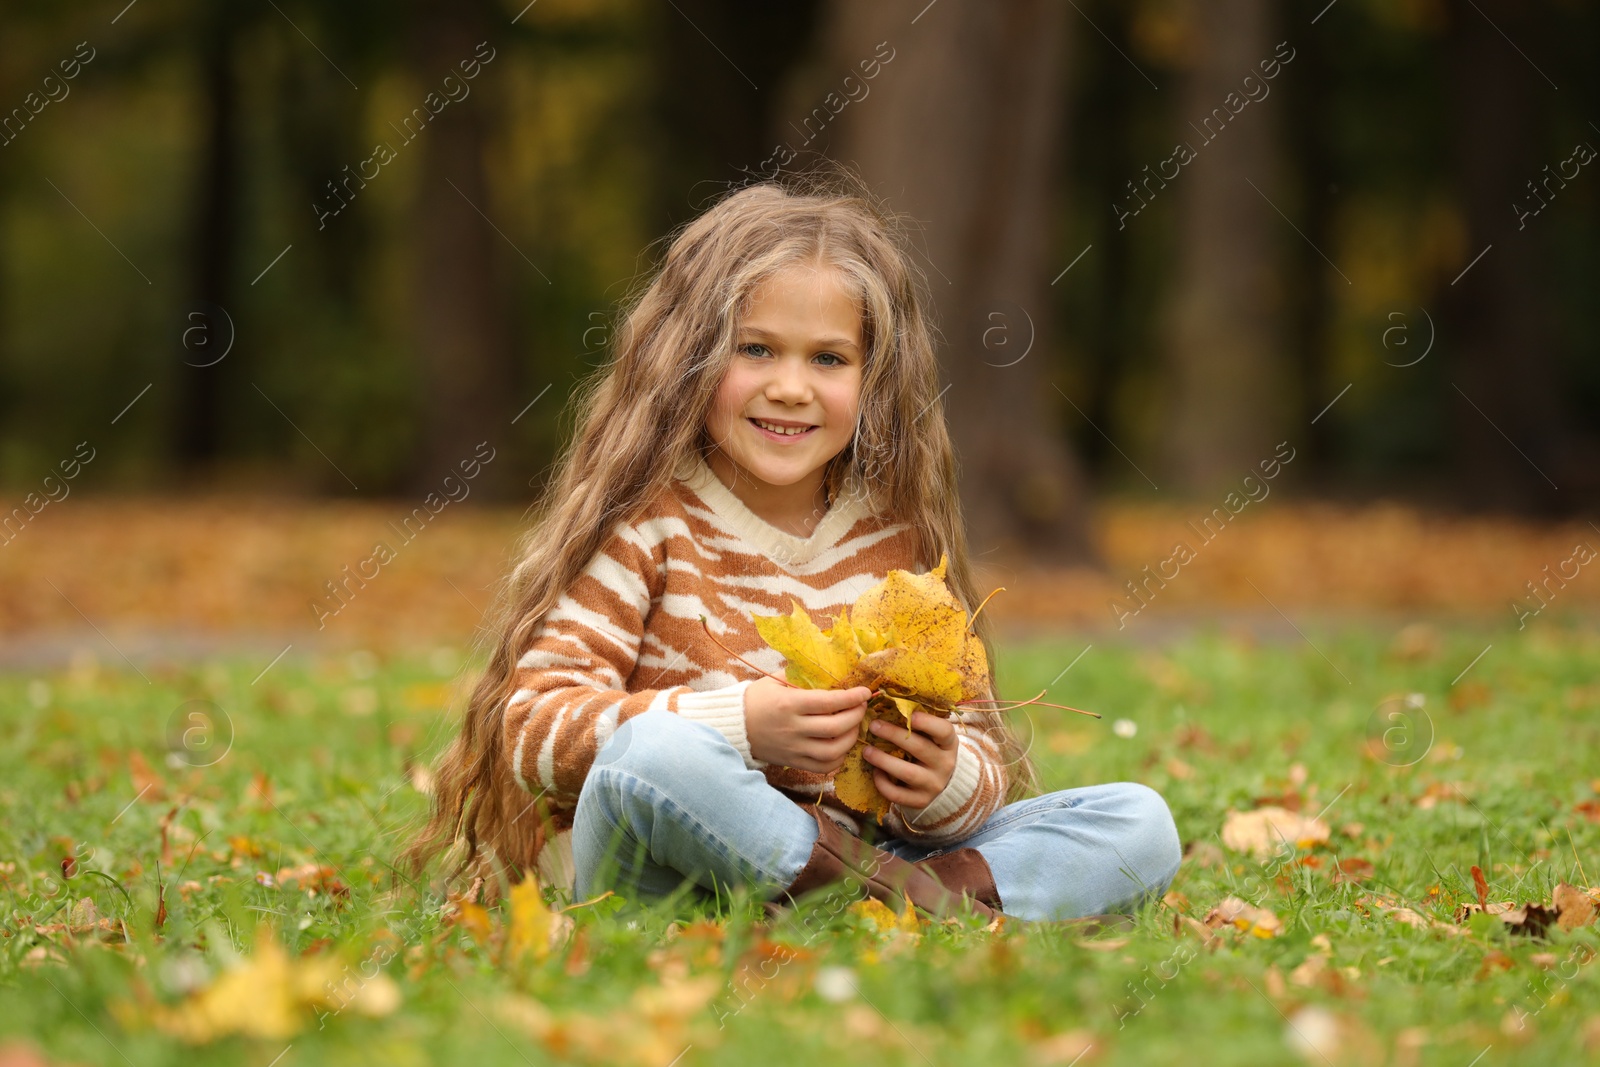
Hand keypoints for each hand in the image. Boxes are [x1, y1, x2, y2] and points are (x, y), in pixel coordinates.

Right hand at [744, 676, 869, 772]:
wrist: (734, 726)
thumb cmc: (757, 699)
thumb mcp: (776, 680)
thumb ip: (802, 676)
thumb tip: (832, 672)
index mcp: (789, 704)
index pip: (828, 702)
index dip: (852, 697)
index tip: (866, 692)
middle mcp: (793, 728)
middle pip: (835, 727)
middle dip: (856, 716)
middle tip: (862, 707)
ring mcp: (793, 748)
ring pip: (833, 751)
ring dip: (851, 738)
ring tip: (854, 726)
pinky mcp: (793, 762)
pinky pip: (823, 767)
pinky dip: (838, 758)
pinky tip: (842, 746)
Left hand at [861, 710, 958, 809]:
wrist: (942, 786)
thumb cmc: (930, 752)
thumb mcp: (932, 739)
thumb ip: (918, 725)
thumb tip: (888, 701)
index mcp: (948, 744)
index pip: (944, 731)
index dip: (928, 723)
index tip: (910, 715)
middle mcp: (945, 764)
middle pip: (920, 748)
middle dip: (894, 735)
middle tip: (873, 725)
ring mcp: (933, 785)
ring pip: (908, 773)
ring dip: (884, 760)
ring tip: (866, 751)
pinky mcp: (920, 801)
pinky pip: (899, 794)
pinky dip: (883, 784)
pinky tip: (875, 772)